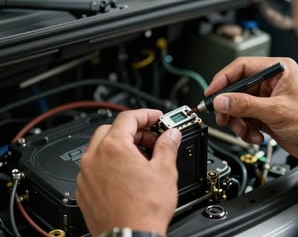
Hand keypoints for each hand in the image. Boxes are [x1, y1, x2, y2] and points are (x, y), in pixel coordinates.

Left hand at [76, 109, 181, 236]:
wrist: (129, 236)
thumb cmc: (144, 210)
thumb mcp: (164, 171)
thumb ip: (167, 146)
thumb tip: (171, 134)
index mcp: (113, 147)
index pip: (128, 118)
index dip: (146, 115)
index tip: (156, 118)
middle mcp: (94, 157)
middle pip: (112, 130)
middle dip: (133, 131)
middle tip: (151, 139)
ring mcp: (86, 174)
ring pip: (101, 147)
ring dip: (121, 146)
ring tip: (141, 158)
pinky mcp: (84, 189)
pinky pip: (95, 166)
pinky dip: (109, 163)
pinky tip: (126, 174)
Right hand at [205, 57, 297, 162]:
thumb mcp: (276, 111)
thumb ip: (245, 105)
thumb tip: (221, 100)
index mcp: (277, 70)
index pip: (241, 68)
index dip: (223, 80)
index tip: (211, 93)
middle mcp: (271, 83)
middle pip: (237, 90)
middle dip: (229, 106)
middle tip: (223, 117)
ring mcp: (268, 100)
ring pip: (239, 107)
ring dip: (238, 122)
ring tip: (245, 131)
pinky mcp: (266, 116)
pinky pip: (246, 120)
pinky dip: (246, 130)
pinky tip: (256, 136)